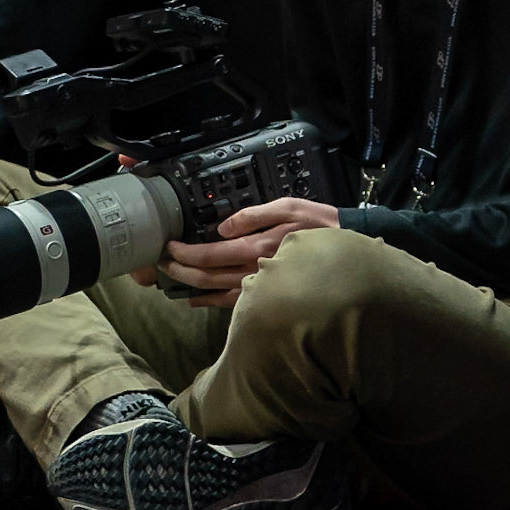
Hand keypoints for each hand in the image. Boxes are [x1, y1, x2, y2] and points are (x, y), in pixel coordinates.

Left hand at [136, 196, 340, 307]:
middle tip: (160, 264)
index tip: (168, 247)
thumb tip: (223, 228)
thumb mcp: (288, 207)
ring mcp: (263, 286)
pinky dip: (213, 302)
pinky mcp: (269, 294)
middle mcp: (257, 271)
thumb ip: (253, 215)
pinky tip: (197, 299)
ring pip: (219, 292)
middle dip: (182, 270)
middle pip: (209, 276)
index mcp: (258, 247)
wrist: (350, 249)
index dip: (186, 252)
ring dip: (193, 287)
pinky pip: (236, 302)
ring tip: (172, 281)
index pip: (212, 254)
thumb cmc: (320, 224)